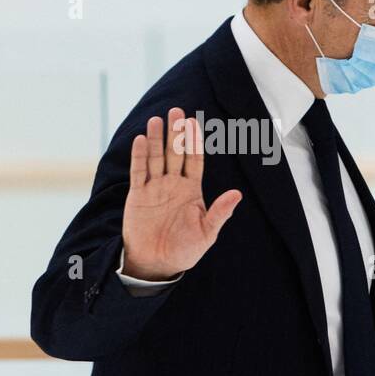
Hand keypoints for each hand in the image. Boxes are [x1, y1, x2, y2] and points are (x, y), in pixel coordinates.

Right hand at [121, 107, 241, 280]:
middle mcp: (173, 184)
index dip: (194, 142)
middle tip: (176, 111)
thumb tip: (237, 194)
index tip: (193, 122)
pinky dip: (139, 156)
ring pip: (155, 157)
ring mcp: (154, 188)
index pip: (194, 160)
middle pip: (174, 153)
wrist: (157, 264)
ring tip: (156, 120)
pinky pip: (138, 172)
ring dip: (155, 139)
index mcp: (192, 190)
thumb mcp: (207, 233)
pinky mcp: (137, 196)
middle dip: (175, 133)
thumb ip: (220, 212)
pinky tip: (140, 139)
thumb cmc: (185, 250)